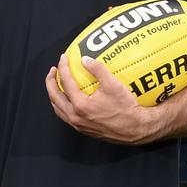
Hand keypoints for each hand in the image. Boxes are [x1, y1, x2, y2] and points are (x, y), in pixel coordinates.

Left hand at [45, 54, 163, 145]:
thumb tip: (85, 59)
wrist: (136, 129)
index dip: (63, 67)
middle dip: (50, 82)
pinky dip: (63, 104)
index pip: (65, 82)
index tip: (63, 57)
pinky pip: (66, 115)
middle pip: (54, 97)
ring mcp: (78, 125)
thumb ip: (98, 69)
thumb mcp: (114, 85)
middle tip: (53, 70)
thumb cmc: (127, 108)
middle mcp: (75, 117)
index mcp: (80, 105)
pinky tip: (70, 98)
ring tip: (57, 84)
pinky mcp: (84, 129)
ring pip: (58, 108)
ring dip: (55, 94)